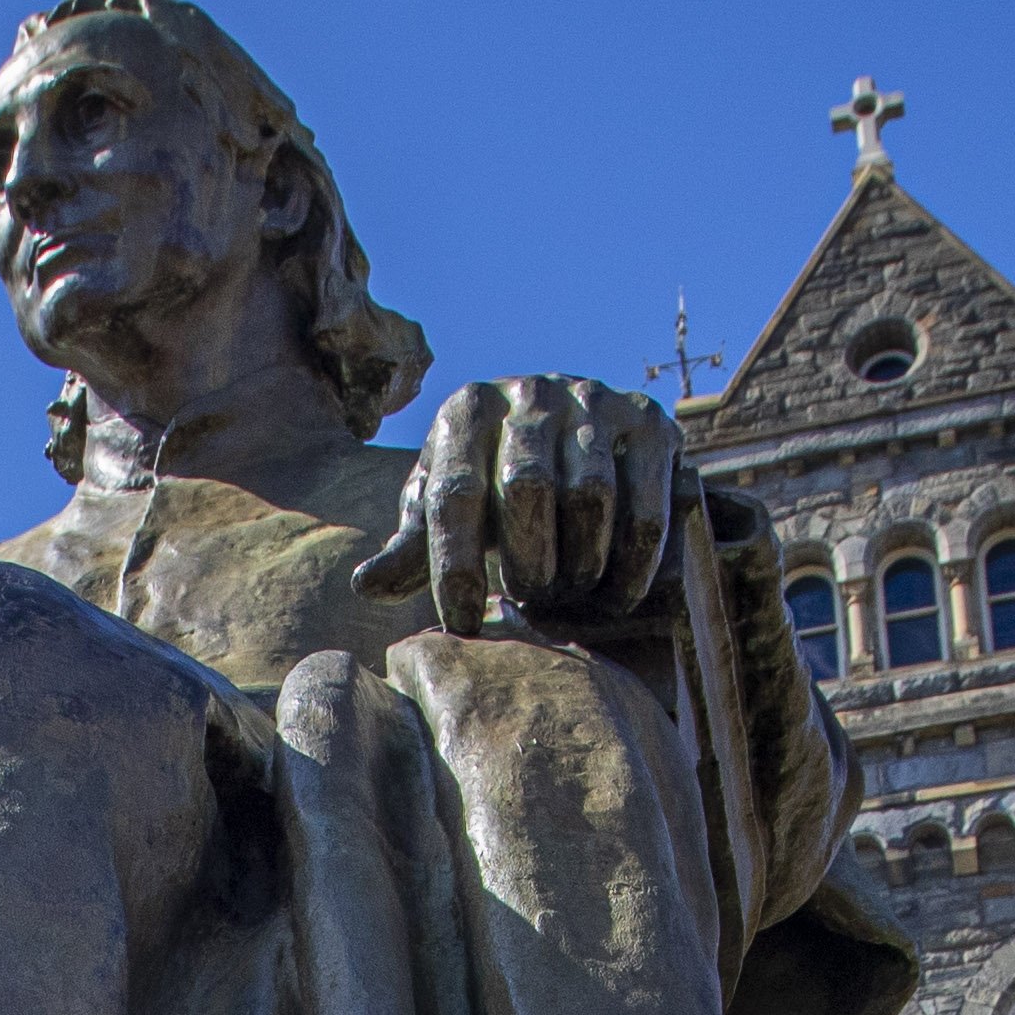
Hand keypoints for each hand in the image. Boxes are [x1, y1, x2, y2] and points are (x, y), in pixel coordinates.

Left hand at [351, 374, 680, 634]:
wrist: (571, 432)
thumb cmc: (490, 485)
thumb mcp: (445, 506)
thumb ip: (411, 548)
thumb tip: (365, 586)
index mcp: (467, 409)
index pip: (456, 492)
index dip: (455, 564)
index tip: (460, 621)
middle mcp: (531, 393)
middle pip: (529, 489)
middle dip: (527, 563)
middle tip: (529, 599)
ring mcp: (594, 400)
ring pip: (591, 496)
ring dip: (580, 564)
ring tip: (568, 593)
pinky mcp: (649, 421)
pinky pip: (646, 504)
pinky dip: (632, 562)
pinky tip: (615, 592)